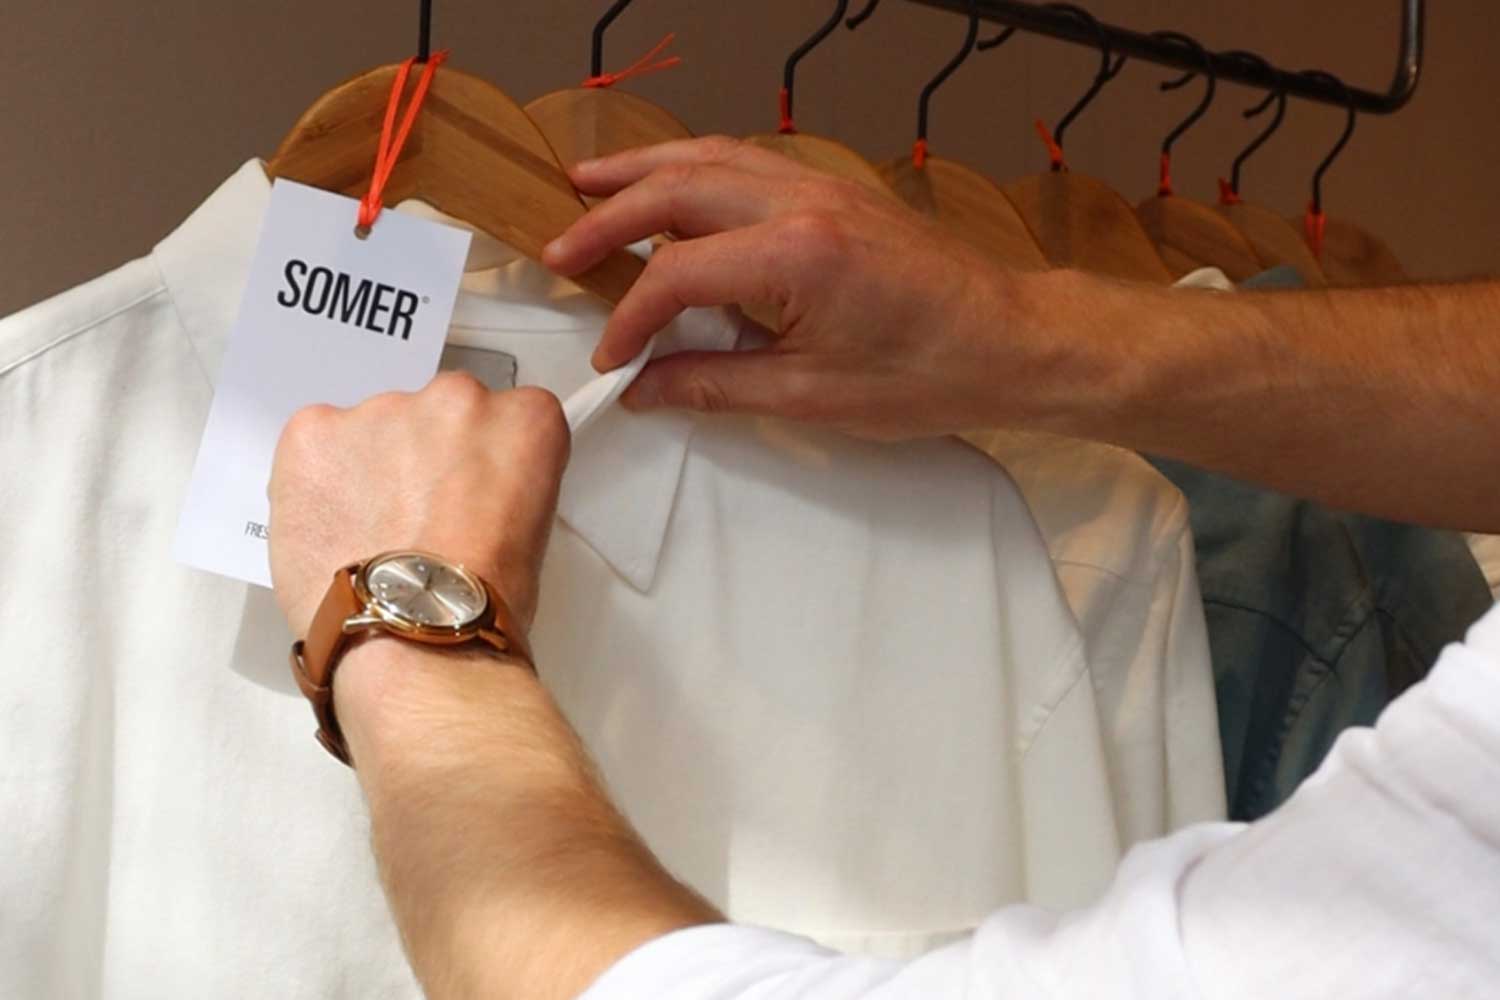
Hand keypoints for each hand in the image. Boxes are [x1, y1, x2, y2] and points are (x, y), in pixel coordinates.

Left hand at [267, 375, 570, 642]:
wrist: (414, 638)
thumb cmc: (479, 605)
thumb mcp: (531, 531)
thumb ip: (504, 480)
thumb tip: (468, 490)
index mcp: (523, 420)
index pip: (510, 414)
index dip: (486, 460)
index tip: (474, 491)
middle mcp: (457, 398)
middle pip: (440, 411)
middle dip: (428, 456)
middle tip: (421, 519)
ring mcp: (383, 410)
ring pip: (375, 427)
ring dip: (372, 467)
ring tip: (372, 537)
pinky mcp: (316, 431)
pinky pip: (315, 441)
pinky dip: (316, 478)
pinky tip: (333, 528)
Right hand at [543, 136, 1050, 439]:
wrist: (1013, 341)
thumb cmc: (933, 371)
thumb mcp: (814, 395)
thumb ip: (717, 384)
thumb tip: (650, 388)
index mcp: (796, 254)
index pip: (677, 274)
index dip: (632, 320)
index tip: (614, 358)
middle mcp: (803, 202)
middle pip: (678, 190)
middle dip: (610, 218)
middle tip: (561, 248)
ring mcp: (823, 187)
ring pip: (712, 157)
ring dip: (646, 170)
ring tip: (591, 183)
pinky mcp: (838, 192)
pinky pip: (749, 162)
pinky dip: (698, 169)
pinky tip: (677, 187)